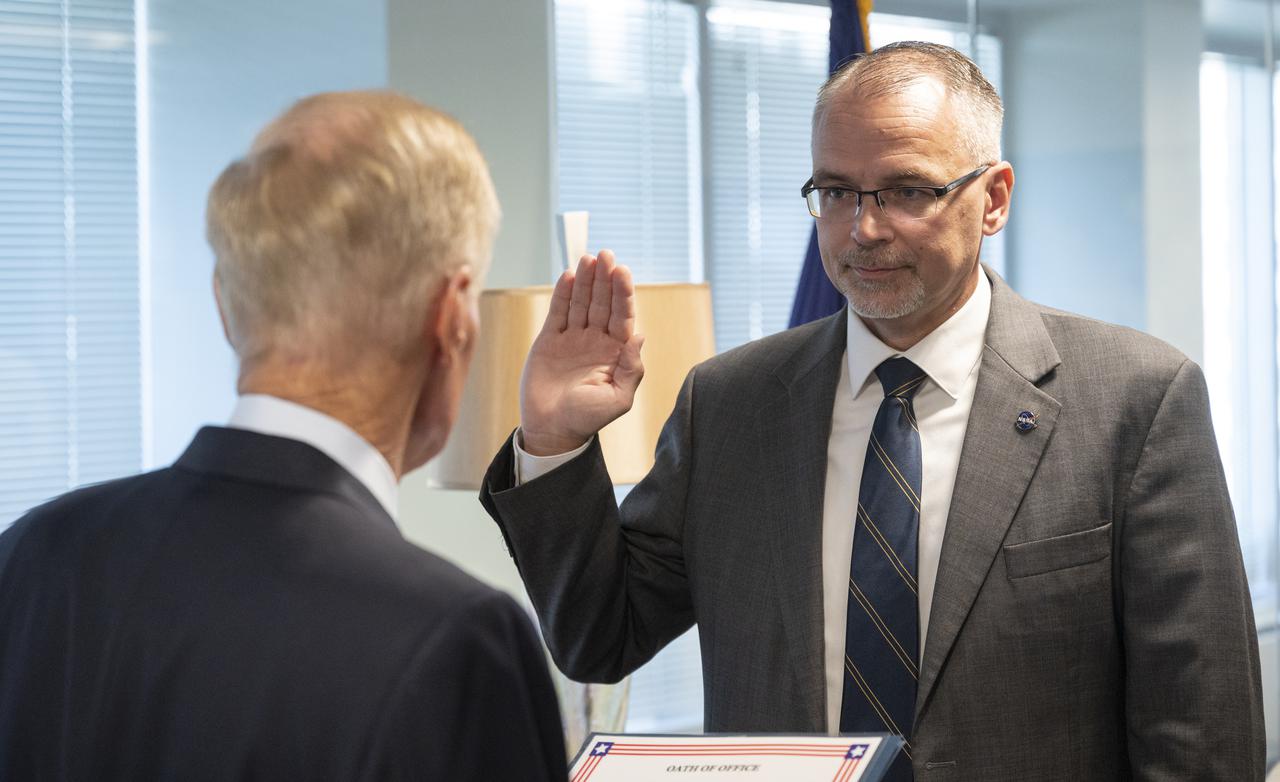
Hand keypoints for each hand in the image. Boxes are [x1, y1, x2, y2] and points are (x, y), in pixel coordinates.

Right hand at [519, 250, 644, 454]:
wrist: (551, 429)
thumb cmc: (587, 419)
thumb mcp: (618, 399)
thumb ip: (632, 369)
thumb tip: (639, 336)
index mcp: (616, 352)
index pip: (622, 315)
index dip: (622, 293)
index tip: (621, 271)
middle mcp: (596, 340)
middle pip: (603, 302)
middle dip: (605, 279)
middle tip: (606, 254)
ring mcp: (573, 338)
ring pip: (581, 302)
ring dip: (586, 281)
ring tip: (587, 258)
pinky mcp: (550, 340)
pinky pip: (558, 311)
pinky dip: (562, 293)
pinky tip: (568, 276)